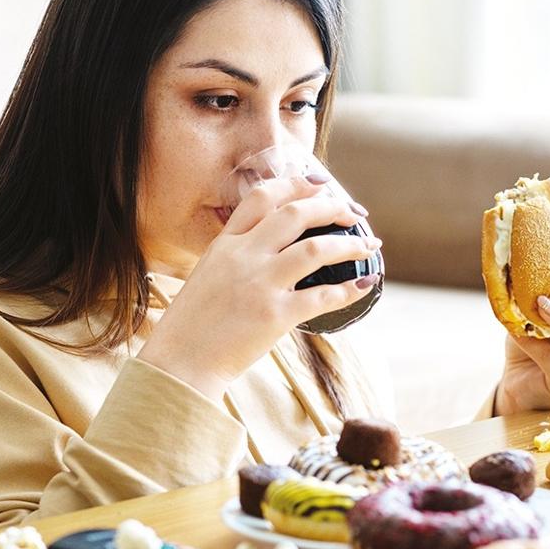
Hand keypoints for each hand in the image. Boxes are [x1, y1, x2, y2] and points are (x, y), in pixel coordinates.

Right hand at [137, 176, 380, 398]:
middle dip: (333, 207)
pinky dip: (349, 288)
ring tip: (370, 246)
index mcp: (225, 243)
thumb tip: (276, 249)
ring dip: (350, 245)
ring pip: (317, 249)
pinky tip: (364, 285)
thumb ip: (238, 256)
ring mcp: (260, 284)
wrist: (180, 364)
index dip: (297, 184)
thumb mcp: (208, 274)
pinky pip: (323, 296)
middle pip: (296, 214)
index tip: (322, 184)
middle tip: (355, 213)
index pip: (263, 197)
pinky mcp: (275, 315)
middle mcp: (243, 256)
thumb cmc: (193, 325)